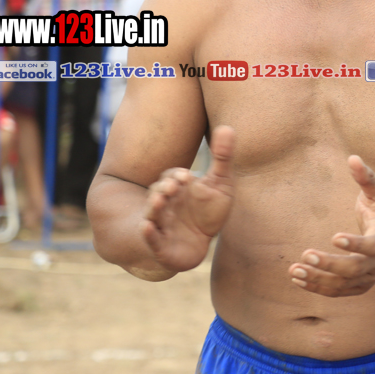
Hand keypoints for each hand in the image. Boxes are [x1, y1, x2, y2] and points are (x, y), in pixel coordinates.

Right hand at [140, 125, 234, 273]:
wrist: (200, 243)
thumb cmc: (209, 211)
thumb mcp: (220, 183)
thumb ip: (223, 157)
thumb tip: (228, 126)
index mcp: (177, 189)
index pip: (171, 177)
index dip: (176, 175)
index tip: (187, 175)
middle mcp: (165, 204)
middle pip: (158, 192)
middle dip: (164, 188)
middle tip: (173, 186)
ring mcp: (161, 224)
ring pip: (153, 213)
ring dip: (154, 206)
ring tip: (160, 200)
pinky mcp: (162, 246)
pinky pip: (152, 239)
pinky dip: (148, 234)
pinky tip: (146, 227)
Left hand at [289, 156, 374, 296]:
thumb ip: (366, 177)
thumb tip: (352, 157)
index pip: (373, 246)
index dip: (355, 244)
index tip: (334, 237)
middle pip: (355, 269)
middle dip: (330, 264)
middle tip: (306, 253)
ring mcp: (370, 277)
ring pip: (344, 284)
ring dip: (318, 279)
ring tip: (294, 270)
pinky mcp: (359, 286)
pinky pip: (338, 292)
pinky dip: (317, 288)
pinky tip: (298, 279)